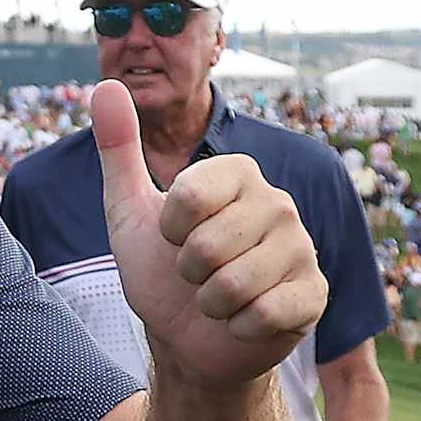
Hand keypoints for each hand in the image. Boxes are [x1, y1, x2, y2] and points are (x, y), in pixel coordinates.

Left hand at [93, 80, 327, 387]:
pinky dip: (238, 326)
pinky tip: (243, 319)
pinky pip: (265, 314)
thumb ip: (118, 148)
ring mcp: (302, 248)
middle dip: (187, 272)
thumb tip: (105, 83)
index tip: (172, 236)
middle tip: (196, 273)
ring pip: (234, 284)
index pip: (189, 196)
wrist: (185, 336)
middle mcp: (278, 203)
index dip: (168, 229)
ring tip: (216, 296)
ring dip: (210, 303)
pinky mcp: (314, 294)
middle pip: (208, 245)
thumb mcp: (128, 209)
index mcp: (237, 173)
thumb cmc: (159, 269)